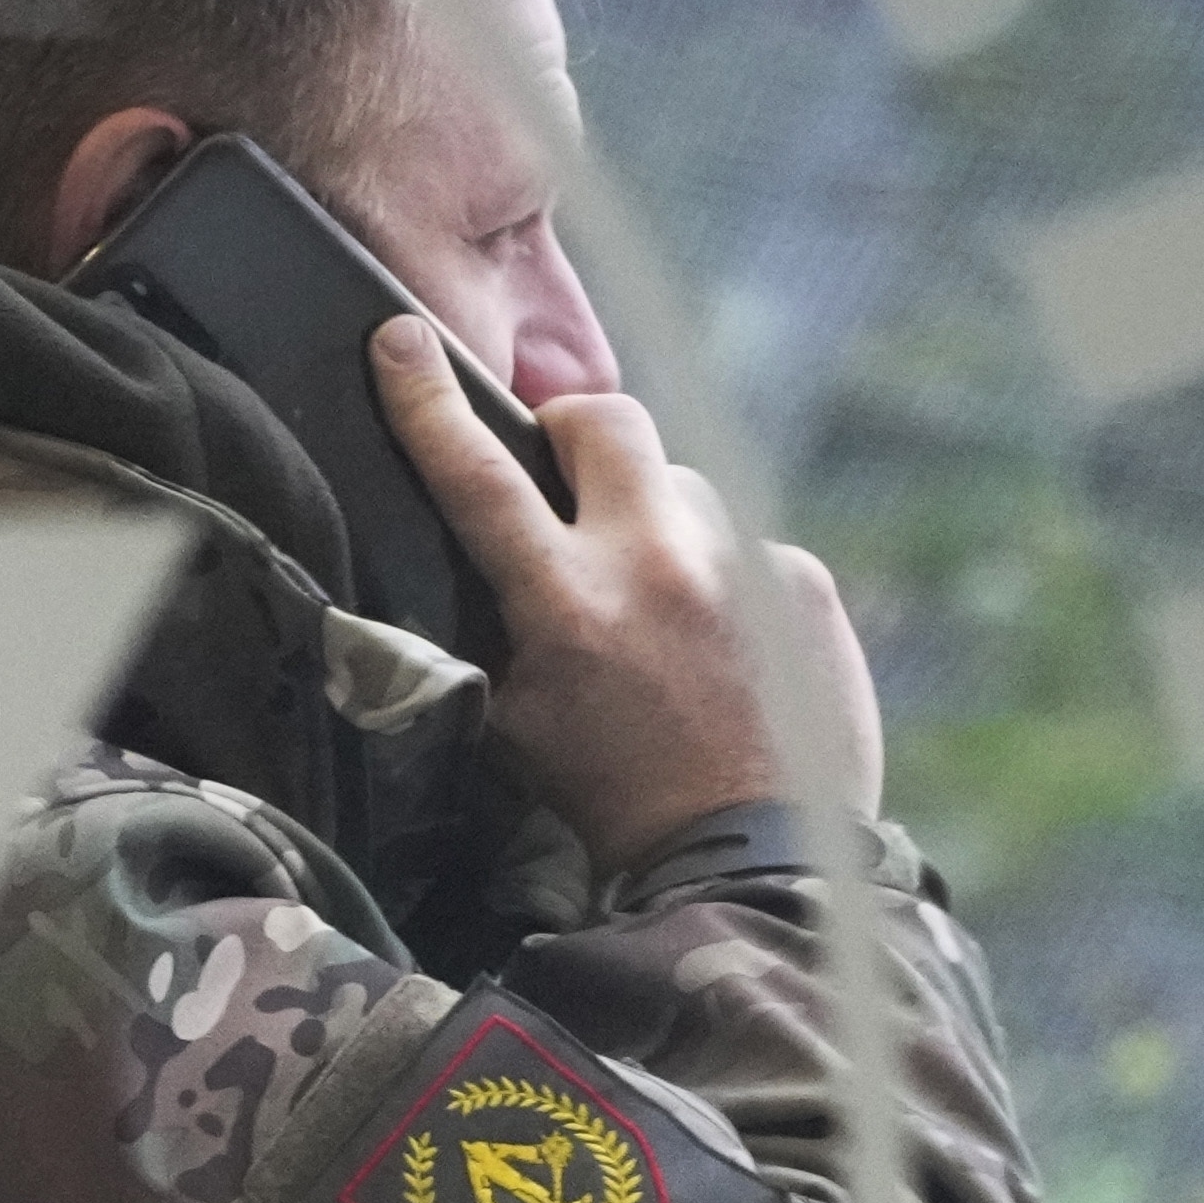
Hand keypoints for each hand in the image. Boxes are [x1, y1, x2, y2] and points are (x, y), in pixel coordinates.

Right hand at [375, 318, 884, 866]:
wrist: (750, 861)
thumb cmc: (611, 802)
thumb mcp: (514, 724)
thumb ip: (495, 632)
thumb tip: (484, 569)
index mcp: (566, 601)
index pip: (477, 474)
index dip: (427, 402)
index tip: (399, 341)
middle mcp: (656, 560)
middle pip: (605, 418)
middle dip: (573, 430)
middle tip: (562, 470)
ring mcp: (741, 565)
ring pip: (679, 486)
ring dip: (652, 522)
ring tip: (657, 604)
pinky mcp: (804, 583)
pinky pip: (744, 546)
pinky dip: (721, 581)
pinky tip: (719, 648)